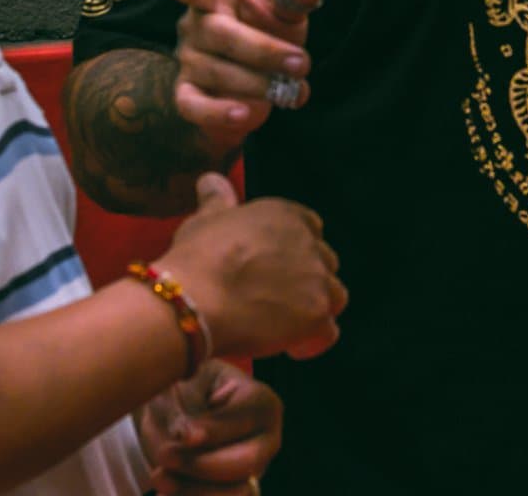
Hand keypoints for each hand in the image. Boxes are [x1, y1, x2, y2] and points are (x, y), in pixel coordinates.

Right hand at [138, 0, 323, 151]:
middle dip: (265, 51)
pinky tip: (245, 115)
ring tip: (293, 90)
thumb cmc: (268, 31)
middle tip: (302, 63)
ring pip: (218, 72)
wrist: (259, 78)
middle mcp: (195, 26)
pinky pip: (193, 106)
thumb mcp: (284, 12)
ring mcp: (187, 61)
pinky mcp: (186, 94)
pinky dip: (218, 112)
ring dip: (260, 84)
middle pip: (222, 34)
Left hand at [139, 359, 281, 495]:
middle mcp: (266, 440)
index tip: (183, 435)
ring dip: (193, 490)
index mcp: (261, 402)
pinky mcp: (236, 492)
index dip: (215, 430)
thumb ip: (184, 413)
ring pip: (236, 493)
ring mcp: (255, 472)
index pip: (245, 418)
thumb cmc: (186, 390)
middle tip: (164, 455)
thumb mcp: (180, 390)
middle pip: (248, 462)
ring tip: (158, 476)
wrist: (181, 413)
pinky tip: (164, 492)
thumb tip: (186, 436)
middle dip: (202, 464)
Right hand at [158, 171, 346, 360]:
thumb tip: (211, 179)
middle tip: (275, 300)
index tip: (274, 268)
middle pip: (324, 263)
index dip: (295, 252)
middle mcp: (309, 241)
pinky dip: (314, 340)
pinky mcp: (317, 312)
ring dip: (314, 309)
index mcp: (286, 214)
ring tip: (283, 325)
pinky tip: (290, 347)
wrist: (194, 298)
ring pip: (333, 295)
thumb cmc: (195, 259)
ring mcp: (316, 277)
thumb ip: (217, 200)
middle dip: (306, 281)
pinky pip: (329, 331)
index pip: (311, 229)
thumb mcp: (204, 219)